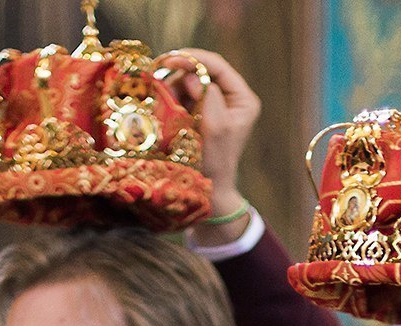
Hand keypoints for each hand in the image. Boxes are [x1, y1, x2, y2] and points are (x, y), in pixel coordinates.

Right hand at [161, 47, 259, 246]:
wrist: (209, 192)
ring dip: (172, 89)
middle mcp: (230, 98)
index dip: (194, 58)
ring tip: (161, 102)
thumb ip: (206, 97)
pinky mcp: (199, 115)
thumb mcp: (214, 128)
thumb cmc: (215, 164)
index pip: (217, 66)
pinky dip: (171, 99)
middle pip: (201, 71)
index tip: (170, 59)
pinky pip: (182, 97)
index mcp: (242, 99)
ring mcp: (214, 106)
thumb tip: (192, 75)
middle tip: (158, 79)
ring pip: (189, 83)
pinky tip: (163, 109)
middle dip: (179, 75)